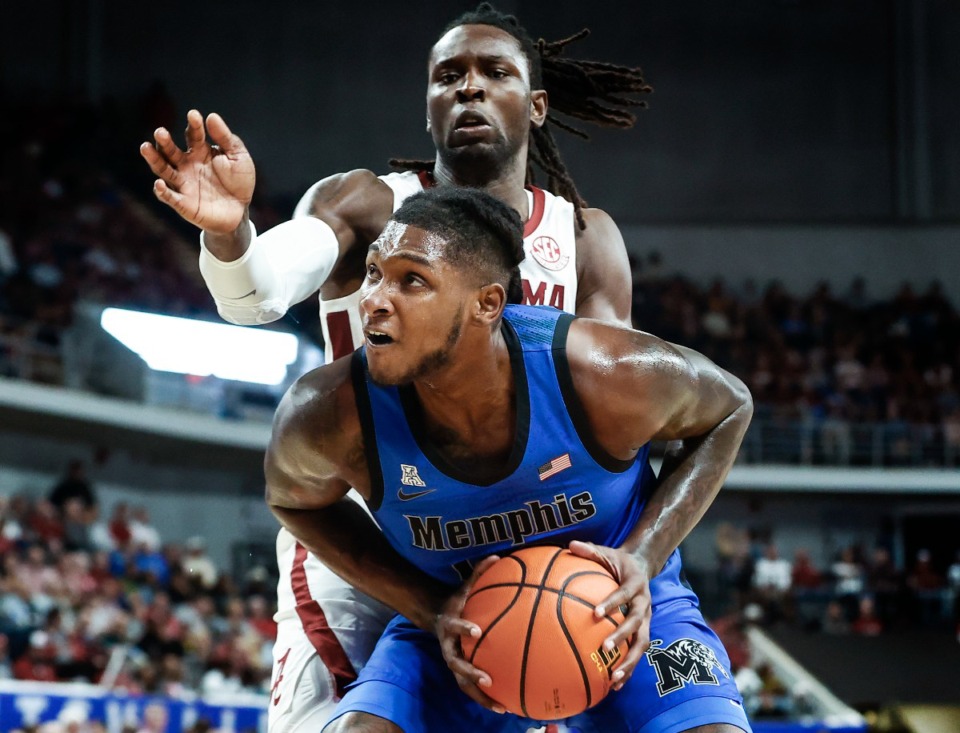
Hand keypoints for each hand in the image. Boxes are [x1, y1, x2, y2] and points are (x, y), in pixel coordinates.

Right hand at [140, 109, 254, 234]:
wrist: (240, 210)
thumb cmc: (239, 181)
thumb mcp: (238, 157)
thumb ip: (225, 138)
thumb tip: (212, 116)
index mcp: (200, 151)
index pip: (193, 135)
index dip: (193, 125)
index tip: (194, 115)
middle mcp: (187, 165)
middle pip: (170, 151)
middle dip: (164, 141)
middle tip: (160, 132)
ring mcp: (183, 183)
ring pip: (163, 169)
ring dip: (154, 159)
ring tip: (145, 147)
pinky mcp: (183, 203)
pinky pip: (169, 197)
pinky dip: (162, 192)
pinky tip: (158, 184)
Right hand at [435, 555, 506, 712]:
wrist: (437, 617)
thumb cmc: (458, 601)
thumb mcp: (465, 586)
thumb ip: (480, 572)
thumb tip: (498, 555)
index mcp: (450, 625)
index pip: (455, 627)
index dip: (464, 629)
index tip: (477, 631)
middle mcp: (448, 647)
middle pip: (456, 664)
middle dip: (470, 672)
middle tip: (487, 679)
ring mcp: (453, 661)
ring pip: (463, 684)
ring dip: (480, 696)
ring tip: (500, 707)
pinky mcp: (460, 672)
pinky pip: (471, 689)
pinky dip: (486, 699)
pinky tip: (505, 707)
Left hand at [568, 539, 652, 690]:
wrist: (643, 567)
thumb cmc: (618, 561)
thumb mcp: (606, 552)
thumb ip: (590, 550)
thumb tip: (570, 544)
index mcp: (636, 584)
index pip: (625, 595)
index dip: (612, 603)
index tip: (596, 613)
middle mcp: (645, 604)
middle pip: (639, 624)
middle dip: (623, 637)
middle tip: (605, 649)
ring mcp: (647, 620)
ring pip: (643, 644)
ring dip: (629, 662)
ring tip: (613, 680)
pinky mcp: (644, 631)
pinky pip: (638, 653)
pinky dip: (628, 669)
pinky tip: (613, 686)